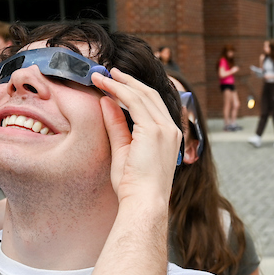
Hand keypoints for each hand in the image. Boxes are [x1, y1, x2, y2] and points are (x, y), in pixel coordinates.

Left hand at [92, 68, 182, 205]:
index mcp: (168, 135)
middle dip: (128, 81)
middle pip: (150, 95)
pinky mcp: (155, 131)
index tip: (116, 84)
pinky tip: (105, 86)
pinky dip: (119, 91)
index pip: (152, 105)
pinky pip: (135, 102)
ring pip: (143, 95)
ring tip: (103, 75)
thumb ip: (116, 125)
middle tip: (109, 72)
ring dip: (121, 83)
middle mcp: (170, 129)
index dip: (134, 91)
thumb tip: (106, 103)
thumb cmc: (134, 186)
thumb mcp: (123, 150)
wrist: (144, 202)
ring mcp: (165, 129)